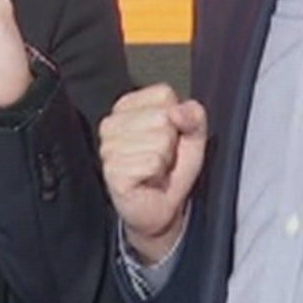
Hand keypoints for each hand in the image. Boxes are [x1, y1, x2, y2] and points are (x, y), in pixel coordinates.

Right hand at [99, 84, 206, 264]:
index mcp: (127, 107)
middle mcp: (111, 124)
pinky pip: (151, 162)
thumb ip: (194, 115)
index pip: (163, 94)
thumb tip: (178, 111)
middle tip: (161, 157)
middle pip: (162, 117)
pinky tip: (148, 180)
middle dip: (171, 142)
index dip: (176, 118)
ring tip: (154, 169)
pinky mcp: (112, 171)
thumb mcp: (192, 136)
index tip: (169, 136)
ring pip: (158, 140)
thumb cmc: (171, 170)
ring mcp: (108, 148)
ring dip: (164, 160)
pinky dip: (157, 174)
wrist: (159, 208)